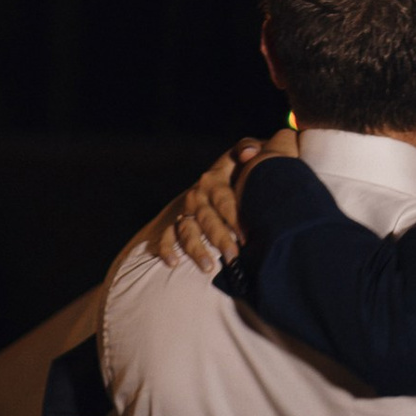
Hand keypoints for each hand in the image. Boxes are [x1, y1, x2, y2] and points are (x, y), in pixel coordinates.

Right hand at [163, 147, 253, 271]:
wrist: (223, 178)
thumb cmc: (242, 168)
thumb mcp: (246, 154)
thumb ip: (248, 148)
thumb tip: (249, 153)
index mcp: (214, 179)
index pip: (223, 199)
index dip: (234, 217)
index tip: (247, 235)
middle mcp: (197, 195)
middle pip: (206, 219)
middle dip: (219, 239)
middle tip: (233, 257)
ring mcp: (185, 210)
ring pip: (187, 231)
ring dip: (196, 249)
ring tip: (208, 267)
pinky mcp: (176, 223)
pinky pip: (166, 236)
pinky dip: (167, 249)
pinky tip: (173, 263)